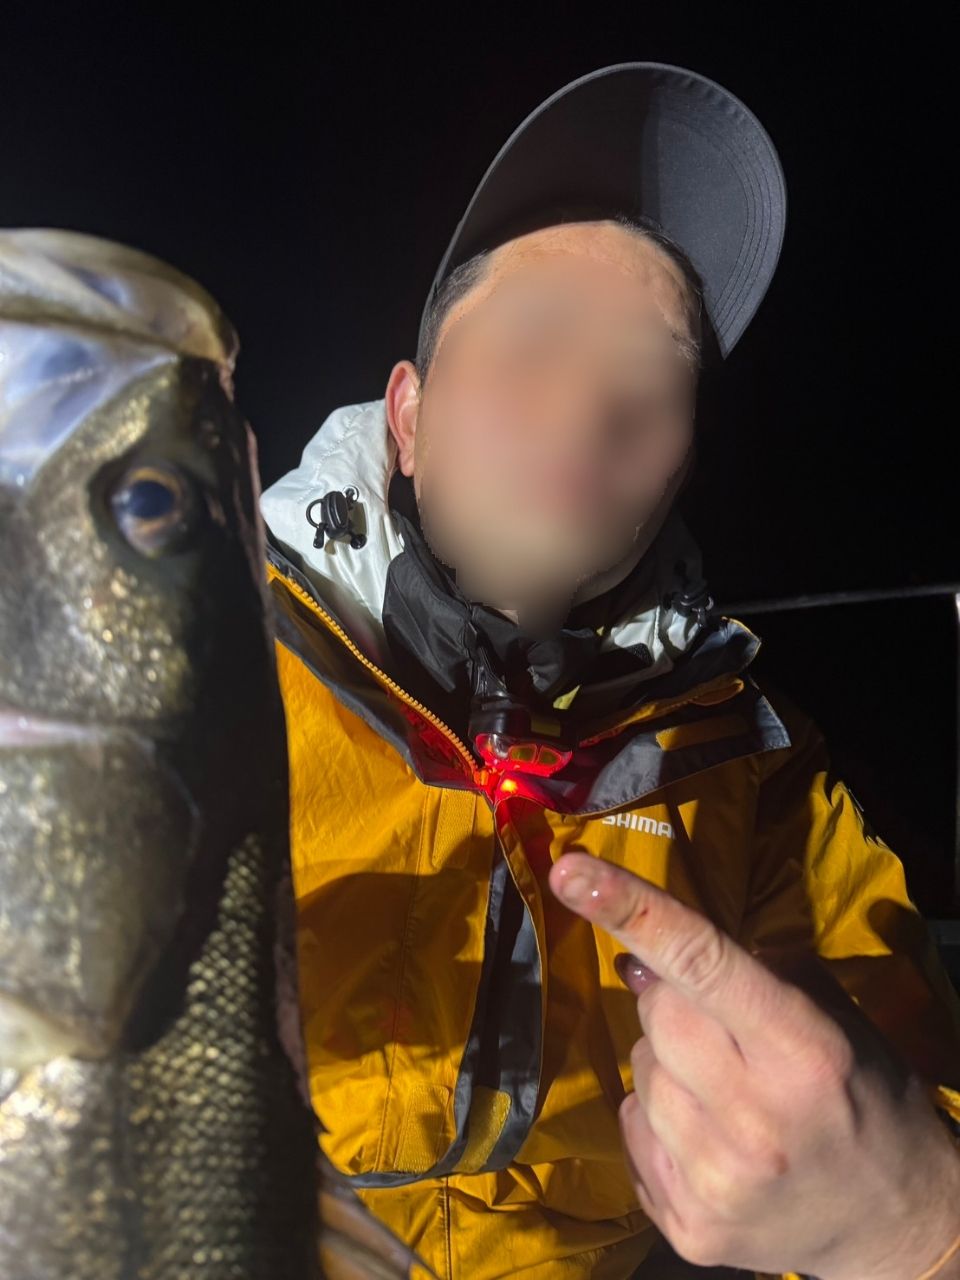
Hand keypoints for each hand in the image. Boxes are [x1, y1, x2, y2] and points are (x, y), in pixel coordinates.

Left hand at [548, 850, 959, 1279]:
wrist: (894, 1221)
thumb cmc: (862, 1092)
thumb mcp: (832, 1014)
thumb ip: (751, 968)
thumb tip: (645, 954)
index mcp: (802, 1048)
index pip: (700, 961)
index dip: (631, 910)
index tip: (571, 871)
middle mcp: (755, 1117)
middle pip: (656, 1013)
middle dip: (674, 1004)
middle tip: (720, 1027)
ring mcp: (717, 1180)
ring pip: (638, 1070)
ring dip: (667, 1065)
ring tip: (724, 1091)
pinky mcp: (688, 1227)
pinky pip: (632, 1130)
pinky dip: (657, 1121)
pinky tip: (708, 1135)